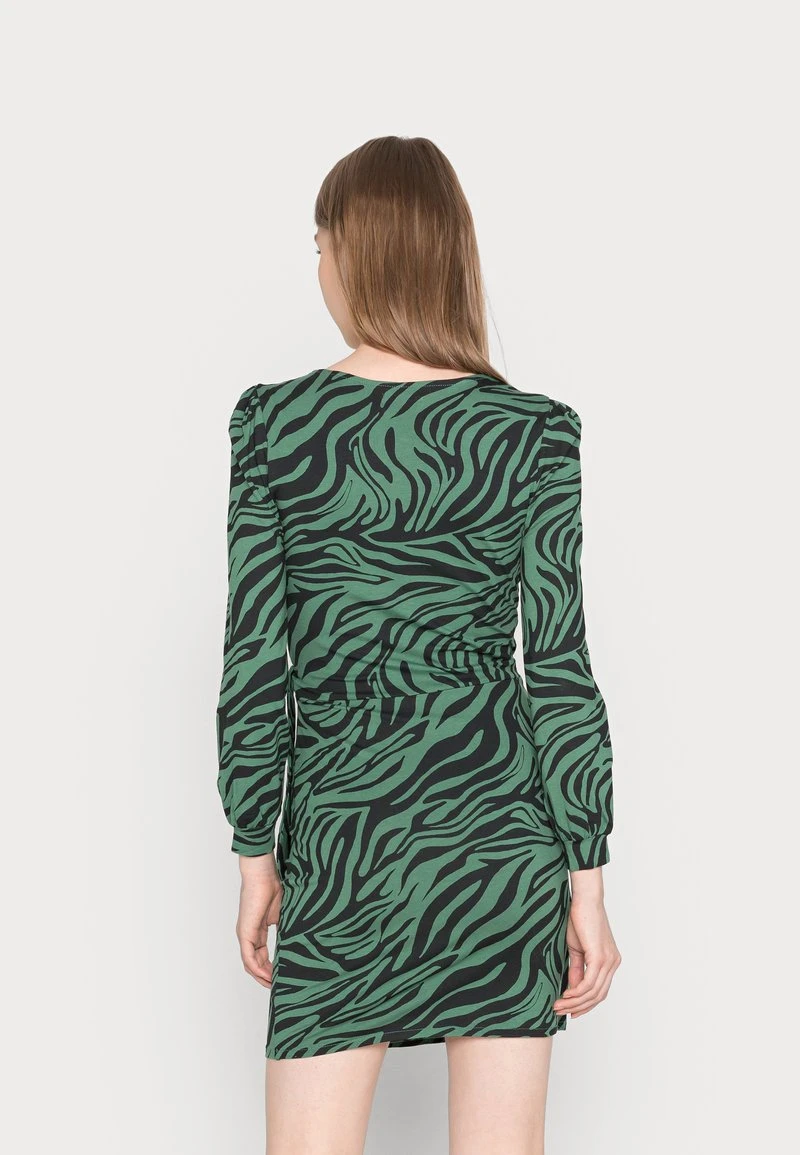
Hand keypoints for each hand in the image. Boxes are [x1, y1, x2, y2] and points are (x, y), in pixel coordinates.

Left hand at [236, 853, 281, 988]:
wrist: (263, 874)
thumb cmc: (273, 887)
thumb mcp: (283, 914)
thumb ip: (286, 928)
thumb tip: (297, 940)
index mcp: (257, 930)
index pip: (261, 955)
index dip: (270, 968)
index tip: (281, 976)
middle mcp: (248, 934)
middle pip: (254, 963)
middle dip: (266, 976)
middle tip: (278, 985)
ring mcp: (245, 934)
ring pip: (250, 963)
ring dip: (261, 976)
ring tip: (274, 985)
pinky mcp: (245, 932)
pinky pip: (248, 958)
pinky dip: (257, 969)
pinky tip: (268, 976)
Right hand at [553, 871, 620, 1019]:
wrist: (584, 899)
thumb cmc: (579, 919)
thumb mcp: (576, 949)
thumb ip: (577, 969)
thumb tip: (573, 989)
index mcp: (610, 961)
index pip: (600, 991)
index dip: (585, 1004)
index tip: (570, 1011)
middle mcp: (613, 963)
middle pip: (598, 996)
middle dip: (579, 1007)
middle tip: (560, 1012)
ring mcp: (609, 961)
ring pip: (593, 992)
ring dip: (574, 1002)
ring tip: (557, 1005)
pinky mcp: (600, 957)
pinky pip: (589, 983)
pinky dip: (576, 992)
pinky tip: (565, 995)